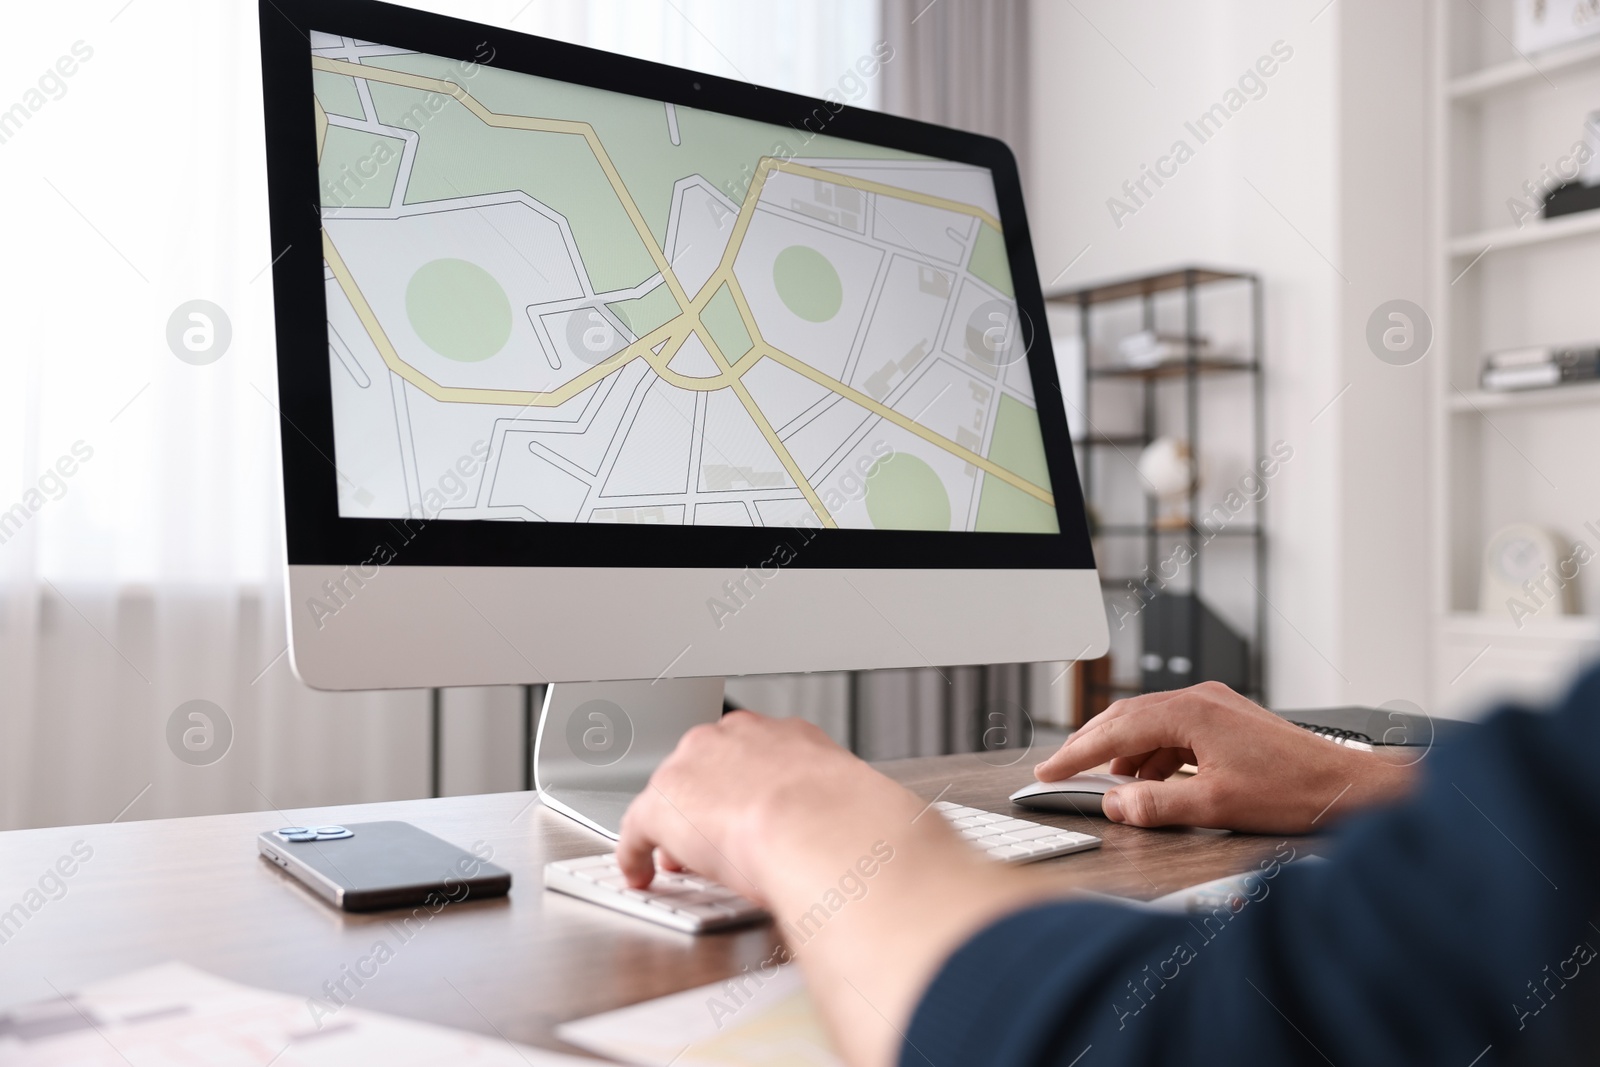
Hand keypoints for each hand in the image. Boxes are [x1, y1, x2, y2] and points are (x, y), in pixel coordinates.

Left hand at [615, 711, 927, 899]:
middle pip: (703, 766)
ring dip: (672, 827)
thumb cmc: (850, 822)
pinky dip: (634, 852)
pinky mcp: (664, 802)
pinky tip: (638, 873)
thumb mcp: (853, 805)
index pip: (751, 753)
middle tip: (706, 837)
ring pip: (670, 796)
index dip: (742, 787)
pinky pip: (636, 828)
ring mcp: (694, 766)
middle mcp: (735, 738)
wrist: (820, 826)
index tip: (743, 810)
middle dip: (703, 802)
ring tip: (674, 861)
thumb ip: (846, 814)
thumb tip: (882, 840)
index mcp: (786, 736)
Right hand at [1033, 682, 1414, 832]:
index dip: (1076, 752)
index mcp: (1191, 712)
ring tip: (1106, 782)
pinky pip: (1172, 732)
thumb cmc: (1293, 790)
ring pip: (1149, 724)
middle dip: (1091, 744)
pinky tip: (1150, 781)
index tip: (1049, 769)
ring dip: (1122, 752)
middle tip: (1061, 768)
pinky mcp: (1226, 722)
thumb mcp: (1215, 805)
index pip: (1116, 730)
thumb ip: (1157, 804)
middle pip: (1126, 717)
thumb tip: (1115, 803)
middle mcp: (1200, 700)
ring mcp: (1214, 708)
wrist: (1347, 786)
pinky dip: (1151, 755)